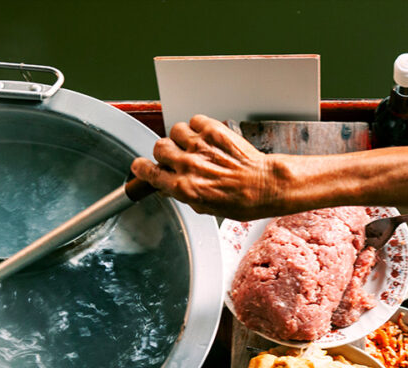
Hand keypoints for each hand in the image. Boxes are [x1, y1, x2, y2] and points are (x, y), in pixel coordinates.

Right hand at [131, 115, 279, 219]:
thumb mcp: (207, 207)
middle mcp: (189, 165)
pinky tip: (208, 138)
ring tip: (196, 145)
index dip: (142, 168)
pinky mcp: (214, 130)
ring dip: (182, 137)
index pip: (149, 172)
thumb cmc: (242, 200)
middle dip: (165, 152)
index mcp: (184, 187)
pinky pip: (194, 120)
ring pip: (175, 130)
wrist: (266, 185)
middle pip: (159, 147)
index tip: (141, 166)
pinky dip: (198, 126)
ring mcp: (201, 146)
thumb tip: (168, 187)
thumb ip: (184, 195)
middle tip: (177, 156)